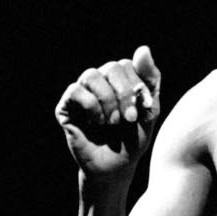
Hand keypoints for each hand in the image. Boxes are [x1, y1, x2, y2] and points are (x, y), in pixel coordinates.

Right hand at [55, 45, 160, 181]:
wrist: (116, 167)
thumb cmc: (134, 139)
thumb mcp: (150, 109)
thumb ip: (150, 79)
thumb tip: (144, 48)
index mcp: (119, 80)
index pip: (127, 64)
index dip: (137, 86)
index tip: (145, 110)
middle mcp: (99, 82)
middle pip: (111, 67)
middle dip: (124, 94)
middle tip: (130, 119)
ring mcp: (82, 93)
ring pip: (91, 75)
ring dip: (108, 100)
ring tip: (114, 122)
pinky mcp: (66, 107)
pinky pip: (75, 91)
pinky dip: (92, 106)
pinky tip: (98, 122)